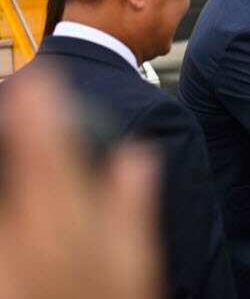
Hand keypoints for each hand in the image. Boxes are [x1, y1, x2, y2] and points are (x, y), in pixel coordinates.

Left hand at [0, 71, 159, 298]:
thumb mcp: (136, 266)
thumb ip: (132, 207)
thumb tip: (137, 158)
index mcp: (73, 226)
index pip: (51, 156)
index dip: (41, 115)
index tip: (36, 82)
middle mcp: (31, 235)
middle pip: (19, 169)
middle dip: (18, 128)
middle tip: (20, 92)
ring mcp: (8, 252)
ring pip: (4, 193)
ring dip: (8, 159)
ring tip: (11, 128)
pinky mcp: (1, 268)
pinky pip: (3, 222)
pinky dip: (9, 192)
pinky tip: (18, 189)